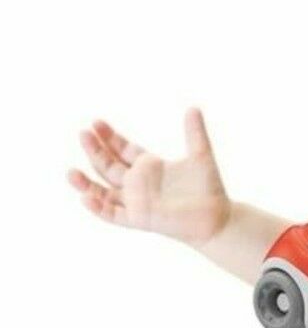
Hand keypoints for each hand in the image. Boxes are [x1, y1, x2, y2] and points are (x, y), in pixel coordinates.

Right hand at [68, 108, 231, 245]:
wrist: (217, 218)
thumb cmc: (209, 188)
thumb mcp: (201, 156)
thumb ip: (195, 133)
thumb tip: (194, 107)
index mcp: (149, 166)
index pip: (122, 149)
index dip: (109, 137)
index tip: (96, 122)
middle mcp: (138, 183)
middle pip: (108, 166)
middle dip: (95, 151)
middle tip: (83, 134)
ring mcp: (136, 202)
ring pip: (103, 192)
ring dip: (86, 183)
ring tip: (70, 172)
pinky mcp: (139, 219)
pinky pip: (113, 215)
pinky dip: (99, 208)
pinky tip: (86, 198)